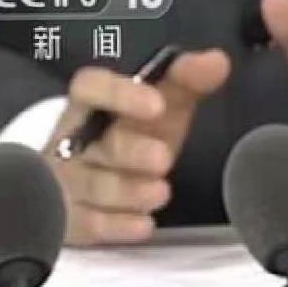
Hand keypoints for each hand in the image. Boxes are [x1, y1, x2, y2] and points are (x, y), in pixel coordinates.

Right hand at [47, 50, 230, 245]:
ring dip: (126, 190)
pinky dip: (116, 226)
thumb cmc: (130, 139)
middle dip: (129, 150)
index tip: (155, 103)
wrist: (88, 185)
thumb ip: (185, 84)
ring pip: (93, 185)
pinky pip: (89, 224)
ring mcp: (70, 181)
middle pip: (98, 143)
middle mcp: (76, 142)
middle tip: (163, 158)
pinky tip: (143, 226)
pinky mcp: (72, 220)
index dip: (119, 94)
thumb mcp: (160, 111)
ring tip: (160, 193)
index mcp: (94, 107)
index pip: (90, 87)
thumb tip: (218, 60)